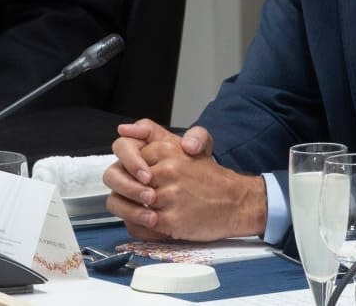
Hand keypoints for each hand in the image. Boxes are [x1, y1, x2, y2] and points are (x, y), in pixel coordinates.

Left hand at [103, 119, 267, 241]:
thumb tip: (123, 128)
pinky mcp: (171, 221)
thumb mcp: (182, 145)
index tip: (137, 175)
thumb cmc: (208, 176)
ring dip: (129, 209)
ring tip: (142, 210)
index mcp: (167, 149)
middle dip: (123, 188)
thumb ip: (151, 132)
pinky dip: (140, 226)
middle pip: (119, 178)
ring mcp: (168, 196)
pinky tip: (153, 222)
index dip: (128, 167)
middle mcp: (166, 170)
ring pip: (125, 204)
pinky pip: (138, 226)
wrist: (236, 202)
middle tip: (135, 193)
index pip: (126, 155)